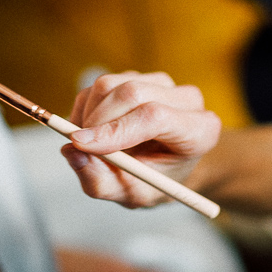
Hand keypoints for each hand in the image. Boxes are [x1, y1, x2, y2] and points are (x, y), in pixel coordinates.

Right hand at [60, 72, 220, 207]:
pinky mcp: (143, 76)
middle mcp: (188, 100)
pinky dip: (87, 109)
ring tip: (95, 145)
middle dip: (95, 121)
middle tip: (78, 147)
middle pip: (132, 93)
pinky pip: (102, 84)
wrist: (170, 164)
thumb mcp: (132, 195)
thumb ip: (101, 181)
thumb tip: (72, 151)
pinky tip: (98, 131)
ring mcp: (165, 83)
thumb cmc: (156, 181)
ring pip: (111, 85)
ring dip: (88, 115)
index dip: (115, 129)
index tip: (81, 145)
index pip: (155, 117)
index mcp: (200, 131)